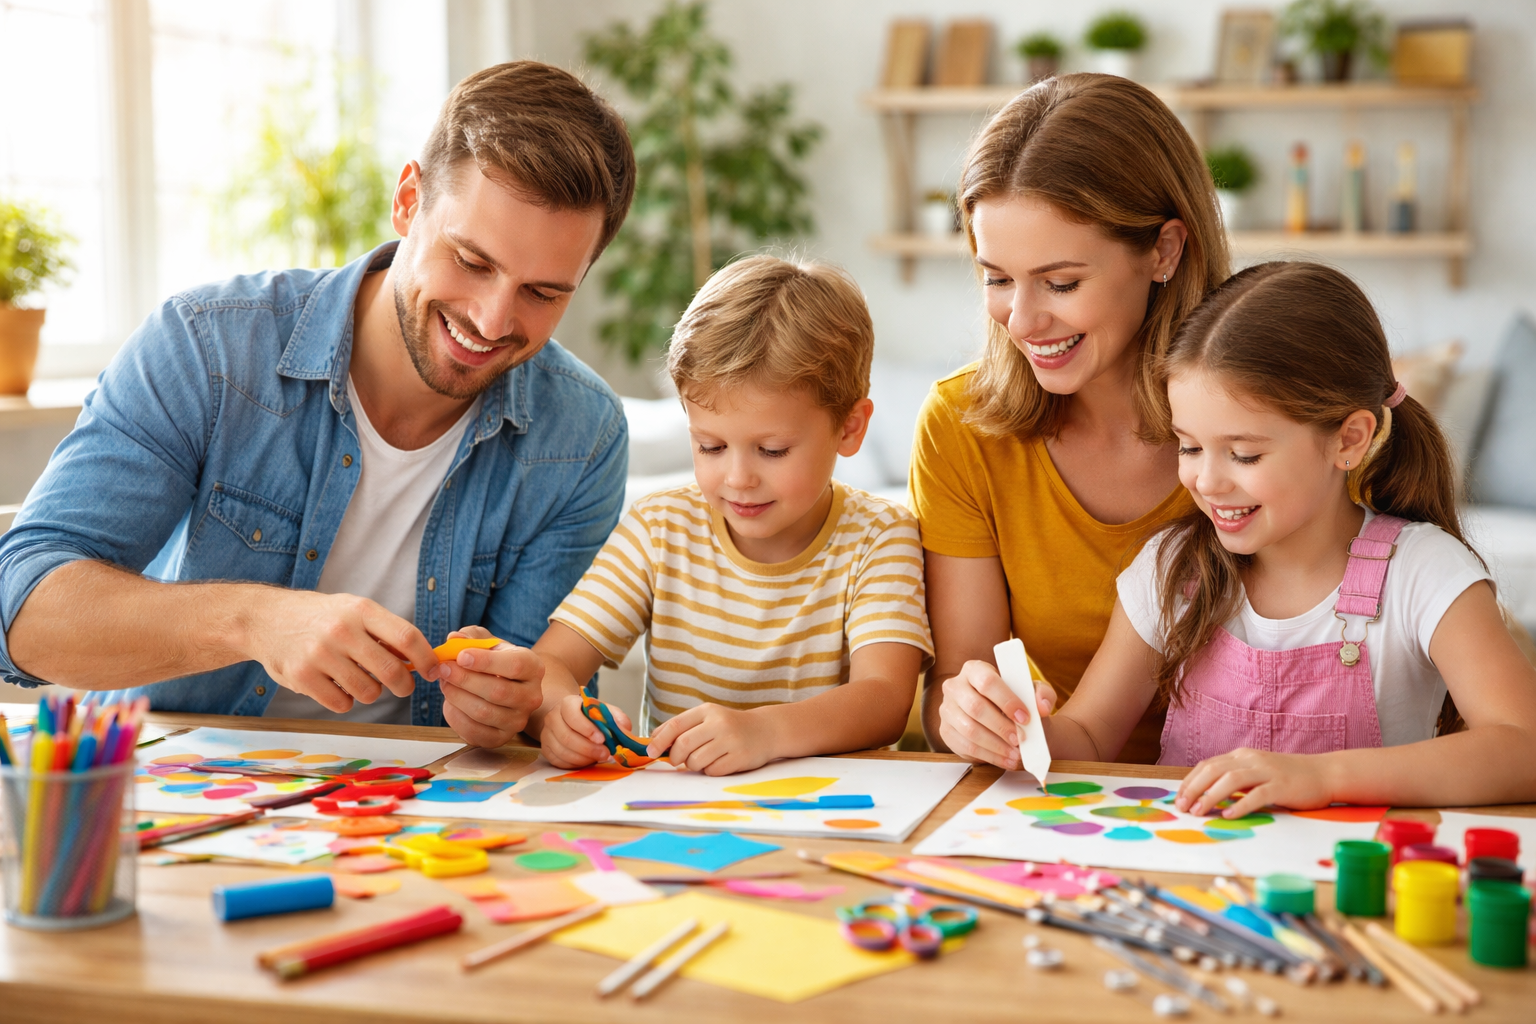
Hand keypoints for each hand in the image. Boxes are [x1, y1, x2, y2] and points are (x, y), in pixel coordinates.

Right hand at [242, 590, 438, 712]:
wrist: (265, 619)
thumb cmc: (320, 616)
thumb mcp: (353, 610)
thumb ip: (385, 632)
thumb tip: (421, 658)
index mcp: (360, 610)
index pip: (407, 637)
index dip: (426, 658)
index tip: (432, 671)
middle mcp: (341, 630)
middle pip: (392, 671)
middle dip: (404, 685)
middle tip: (402, 687)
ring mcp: (320, 654)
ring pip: (368, 692)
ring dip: (371, 693)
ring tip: (360, 680)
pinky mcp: (302, 677)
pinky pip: (342, 704)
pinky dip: (345, 701)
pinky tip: (336, 686)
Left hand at [436, 626, 544, 746]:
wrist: (507, 688)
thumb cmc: (496, 662)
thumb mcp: (488, 643)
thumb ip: (471, 637)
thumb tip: (454, 639)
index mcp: (534, 668)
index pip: (515, 665)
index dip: (485, 661)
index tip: (460, 656)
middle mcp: (532, 696)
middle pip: (497, 691)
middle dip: (464, 679)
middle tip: (443, 668)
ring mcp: (518, 720)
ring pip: (483, 712)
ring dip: (457, 696)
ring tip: (445, 683)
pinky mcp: (502, 738)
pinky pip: (475, 732)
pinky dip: (456, 717)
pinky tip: (449, 702)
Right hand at [540, 694, 635, 768]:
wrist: (569, 719)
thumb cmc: (588, 716)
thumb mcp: (604, 711)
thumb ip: (616, 717)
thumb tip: (625, 728)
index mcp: (567, 703)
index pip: (571, 714)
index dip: (586, 728)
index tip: (602, 738)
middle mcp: (553, 717)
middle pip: (567, 736)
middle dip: (588, 748)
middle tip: (605, 754)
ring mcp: (546, 734)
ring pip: (562, 751)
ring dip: (583, 758)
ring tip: (598, 758)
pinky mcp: (546, 749)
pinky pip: (559, 761)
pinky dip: (576, 764)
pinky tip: (587, 761)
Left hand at [645, 703, 775, 775]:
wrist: (766, 730)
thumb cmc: (730, 727)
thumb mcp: (708, 718)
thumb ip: (683, 727)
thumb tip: (654, 741)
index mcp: (707, 711)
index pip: (676, 725)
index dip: (660, 740)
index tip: (650, 752)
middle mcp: (719, 723)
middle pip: (683, 745)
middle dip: (676, 757)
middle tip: (678, 761)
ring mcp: (730, 740)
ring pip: (696, 761)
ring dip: (694, 765)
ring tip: (704, 759)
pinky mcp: (740, 757)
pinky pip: (712, 771)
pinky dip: (710, 771)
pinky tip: (720, 762)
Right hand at [936, 659, 1054, 769]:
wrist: (1004, 719)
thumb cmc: (1017, 702)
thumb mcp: (1033, 693)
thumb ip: (1042, 694)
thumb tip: (1041, 707)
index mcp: (974, 669)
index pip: (987, 681)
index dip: (1006, 700)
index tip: (1025, 718)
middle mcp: (955, 686)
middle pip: (975, 707)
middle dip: (1001, 726)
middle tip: (1020, 740)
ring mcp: (947, 710)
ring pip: (969, 730)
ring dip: (996, 746)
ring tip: (1016, 754)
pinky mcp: (946, 731)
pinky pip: (966, 747)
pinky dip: (989, 756)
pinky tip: (1005, 760)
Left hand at [1175, 747, 1337, 817]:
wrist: (1325, 773)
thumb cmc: (1288, 777)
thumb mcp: (1257, 773)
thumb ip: (1236, 780)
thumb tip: (1207, 797)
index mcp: (1241, 755)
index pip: (1207, 765)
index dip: (1189, 782)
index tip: (1178, 799)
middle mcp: (1251, 759)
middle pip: (1213, 770)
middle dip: (1193, 789)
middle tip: (1182, 807)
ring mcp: (1267, 771)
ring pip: (1231, 780)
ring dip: (1210, 797)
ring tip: (1199, 812)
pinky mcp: (1282, 786)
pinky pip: (1257, 795)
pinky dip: (1240, 806)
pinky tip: (1228, 816)